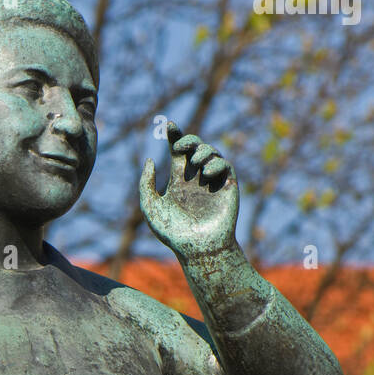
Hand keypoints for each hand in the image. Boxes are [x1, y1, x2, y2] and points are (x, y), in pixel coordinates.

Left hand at [140, 121, 238, 260]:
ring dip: (202, 151)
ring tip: (195, 163)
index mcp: (179, 180)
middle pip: (195, 146)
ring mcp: (213, 182)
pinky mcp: (228, 187)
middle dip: (189, 140)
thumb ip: (145, 183)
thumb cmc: (173, 233)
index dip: (175, 135)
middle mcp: (196, 178)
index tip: (169, 125)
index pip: (178, 151)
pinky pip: (225, 165)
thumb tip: (150, 159)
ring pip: (211, 152)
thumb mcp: (151, 207)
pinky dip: (216, 164)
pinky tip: (206, 173)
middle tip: (179, 147)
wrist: (198, 249)